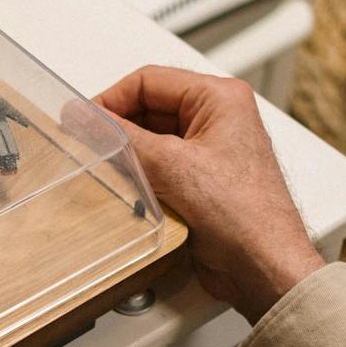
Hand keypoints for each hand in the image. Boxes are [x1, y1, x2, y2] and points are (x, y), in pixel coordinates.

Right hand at [95, 65, 324, 322]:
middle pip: (147, 108)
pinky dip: (139, 176)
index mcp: (220, 98)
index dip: (110, 100)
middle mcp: (217, 119)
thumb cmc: (244, 214)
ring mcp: (209, 151)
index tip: (81, 122)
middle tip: (88, 146)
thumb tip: (85, 118)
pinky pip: (158, 167)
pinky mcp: (200, 181)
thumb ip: (122, 138)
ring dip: (128, 156)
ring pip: (150, 140)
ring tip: (110, 171)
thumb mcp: (170, 165)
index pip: (148, 81)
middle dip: (118, 129)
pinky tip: (128, 190)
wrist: (264, 265)